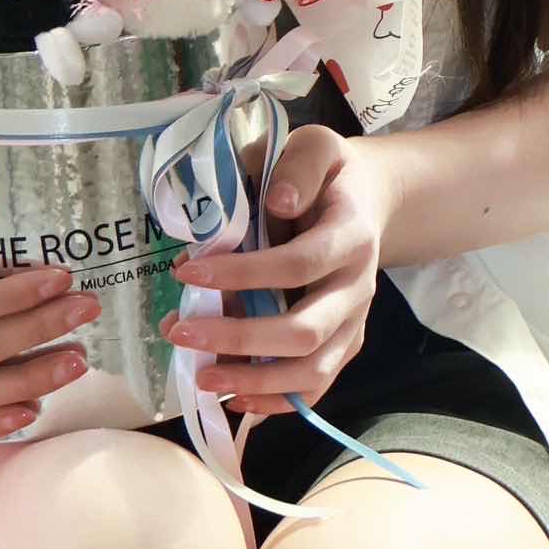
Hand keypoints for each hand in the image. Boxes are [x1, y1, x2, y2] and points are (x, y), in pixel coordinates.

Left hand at [160, 124, 381, 412]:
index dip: (243, 273)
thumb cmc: (326, 174)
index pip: (298, 264)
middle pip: (305, 331)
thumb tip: (276, 203)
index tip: (187, 271)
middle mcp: (358, 287)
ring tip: (201, 378)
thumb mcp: (314, 148)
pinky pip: (316, 386)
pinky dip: (277, 401)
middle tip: (179, 332)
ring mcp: (354, 322)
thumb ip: (295, 168)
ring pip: (313, 370)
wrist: (369, 198)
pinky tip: (233, 400)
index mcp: (351, 235)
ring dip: (254, 381)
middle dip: (239, 338)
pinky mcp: (344, 344)